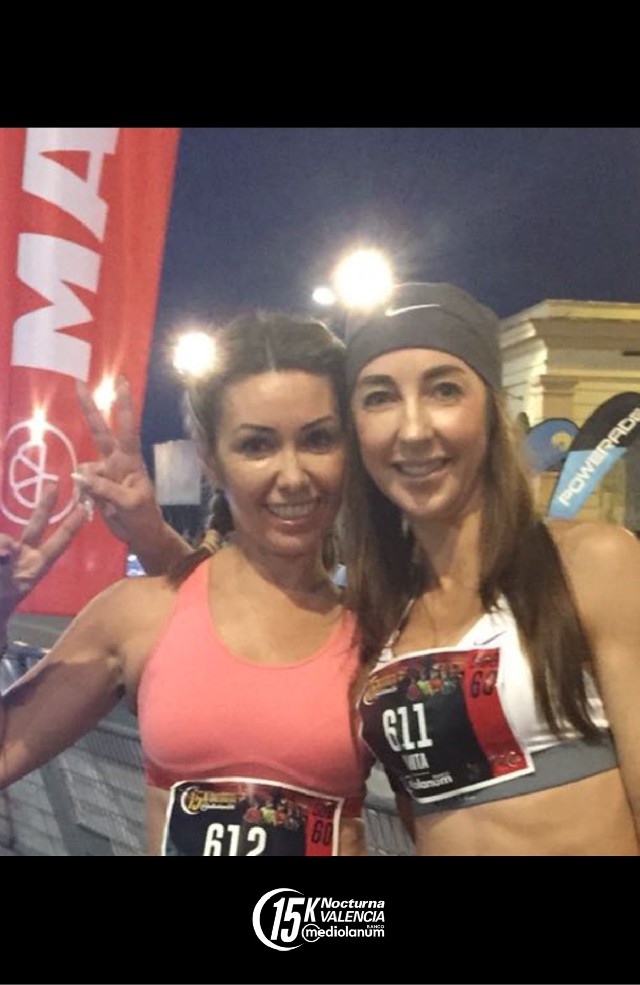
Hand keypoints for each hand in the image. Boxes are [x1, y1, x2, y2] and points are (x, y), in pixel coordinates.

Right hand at [0, 483, 86, 619]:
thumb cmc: (2, 604)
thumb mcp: (8, 590)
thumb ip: (6, 562)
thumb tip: (10, 548)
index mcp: (37, 566)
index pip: (58, 542)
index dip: (71, 526)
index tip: (83, 509)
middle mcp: (24, 556)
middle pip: (35, 526)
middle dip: (44, 506)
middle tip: (53, 485)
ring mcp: (8, 553)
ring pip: (5, 542)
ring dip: (3, 547)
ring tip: (5, 562)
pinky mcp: (2, 550)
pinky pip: (2, 544)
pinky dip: (2, 548)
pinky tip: (3, 555)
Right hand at [74, 377, 164, 547]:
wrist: (141, 534)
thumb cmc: (143, 516)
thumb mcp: (129, 504)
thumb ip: (106, 489)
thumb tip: (80, 476)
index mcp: (130, 460)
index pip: (126, 428)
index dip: (123, 405)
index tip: (122, 381)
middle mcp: (116, 461)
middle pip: (100, 431)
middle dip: (89, 409)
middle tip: (78, 383)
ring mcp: (105, 473)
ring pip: (85, 467)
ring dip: (87, 484)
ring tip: (103, 505)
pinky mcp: (95, 486)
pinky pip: (81, 483)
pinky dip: (83, 494)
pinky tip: (94, 506)